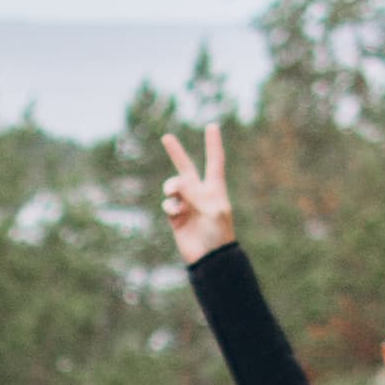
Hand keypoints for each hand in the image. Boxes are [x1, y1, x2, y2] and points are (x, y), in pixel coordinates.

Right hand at [157, 117, 234, 263]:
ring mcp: (187, 205)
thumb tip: (175, 185)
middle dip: (176, 153)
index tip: (212, 126)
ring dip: (172, 186)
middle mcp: (200, 193)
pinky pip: (168, 204)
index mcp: (215, 188)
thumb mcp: (211, 208)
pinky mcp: (176, 217)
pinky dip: (170, 206)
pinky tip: (177, 214)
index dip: (213, 144)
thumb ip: (193, 192)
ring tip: (173, 191)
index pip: (214, 161)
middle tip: (166, 137)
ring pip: (173, 186)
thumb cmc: (218, 232)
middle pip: (186, 168)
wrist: (210, 258)